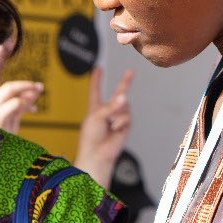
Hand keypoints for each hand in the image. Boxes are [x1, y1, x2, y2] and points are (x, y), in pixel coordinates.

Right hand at [0, 45, 43, 132]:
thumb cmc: (4, 139)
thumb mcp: (13, 116)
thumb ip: (22, 101)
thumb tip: (35, 89)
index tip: (7, 39)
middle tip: (5, 44)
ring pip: (8, 89)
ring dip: (25, 86)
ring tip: (38, 88)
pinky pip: (14, 105)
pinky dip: (26, 102)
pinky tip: (34, 106)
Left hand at [75, 68, 133, 186]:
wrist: (98, 154)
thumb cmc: (91, 137)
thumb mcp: (96, 116)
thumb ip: (110, 106)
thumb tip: (124, 96)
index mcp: (95, 107)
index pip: (96, 90)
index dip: (97, 79)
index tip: (98, 68)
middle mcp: (108, 111)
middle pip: (118, 93)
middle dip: (125, 82)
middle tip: (130, 71)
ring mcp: (117, 117)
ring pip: (124, 105)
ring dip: (116, 112)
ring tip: (110, 123)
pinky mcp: (125, 125)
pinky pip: (126, 115)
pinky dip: (120, 121)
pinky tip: (114, 129)